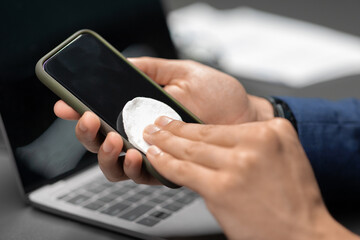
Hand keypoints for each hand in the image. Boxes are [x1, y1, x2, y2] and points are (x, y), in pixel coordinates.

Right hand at [54, 57, 272, 183]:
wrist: (244, 115)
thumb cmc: (217, 94)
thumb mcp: (181, 72)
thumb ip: (150, 68)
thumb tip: (121, 62)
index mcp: (140, 112)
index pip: (103, 115)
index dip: (81, 112)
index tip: (66, 105)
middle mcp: (142, 135)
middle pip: (101, 143)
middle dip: (89, 135)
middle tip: (91, 121)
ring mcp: (154, 154)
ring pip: (115, 165)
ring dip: (107, 154)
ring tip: (114, 139)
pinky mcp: (169, 169)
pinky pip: (142, 175)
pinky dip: (133, 167)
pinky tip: (136, 153)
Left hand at [143, 117, 357, 239]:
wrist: (303, 235)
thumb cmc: (294, 201)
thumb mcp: (285, 155)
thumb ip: (256, 142)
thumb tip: (219, 141)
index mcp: (272, 131)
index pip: (220, 127)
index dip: (192, 124)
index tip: (177, 121)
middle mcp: (255, 143)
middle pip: (202, 134)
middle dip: (173, 128)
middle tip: (157, 124)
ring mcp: (237, 165)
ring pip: (190, 149)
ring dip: (164, 142)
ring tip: (150, 137)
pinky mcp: (221, 188)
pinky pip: (184, 171)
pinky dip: (165, 163)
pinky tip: (154, 157)